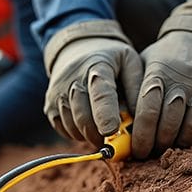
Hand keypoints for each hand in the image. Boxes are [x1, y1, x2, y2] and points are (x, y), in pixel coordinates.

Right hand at [42, 20, 142, 146]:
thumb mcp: (130, 61)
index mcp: (97, 67)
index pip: (100, 94)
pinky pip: (64, 130)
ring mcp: (58, 94)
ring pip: (73, 127)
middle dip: (100, 134)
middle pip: (84, 117)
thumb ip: (137, 86)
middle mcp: (72, 81)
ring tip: (103, 130)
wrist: (77, 49)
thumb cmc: (111, 59)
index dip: (105, 114)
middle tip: (116, 141)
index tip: (111, 131)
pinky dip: (78, 134)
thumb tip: (141, 116)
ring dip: (90, 136)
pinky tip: (89, 125)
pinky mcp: (50, 106)